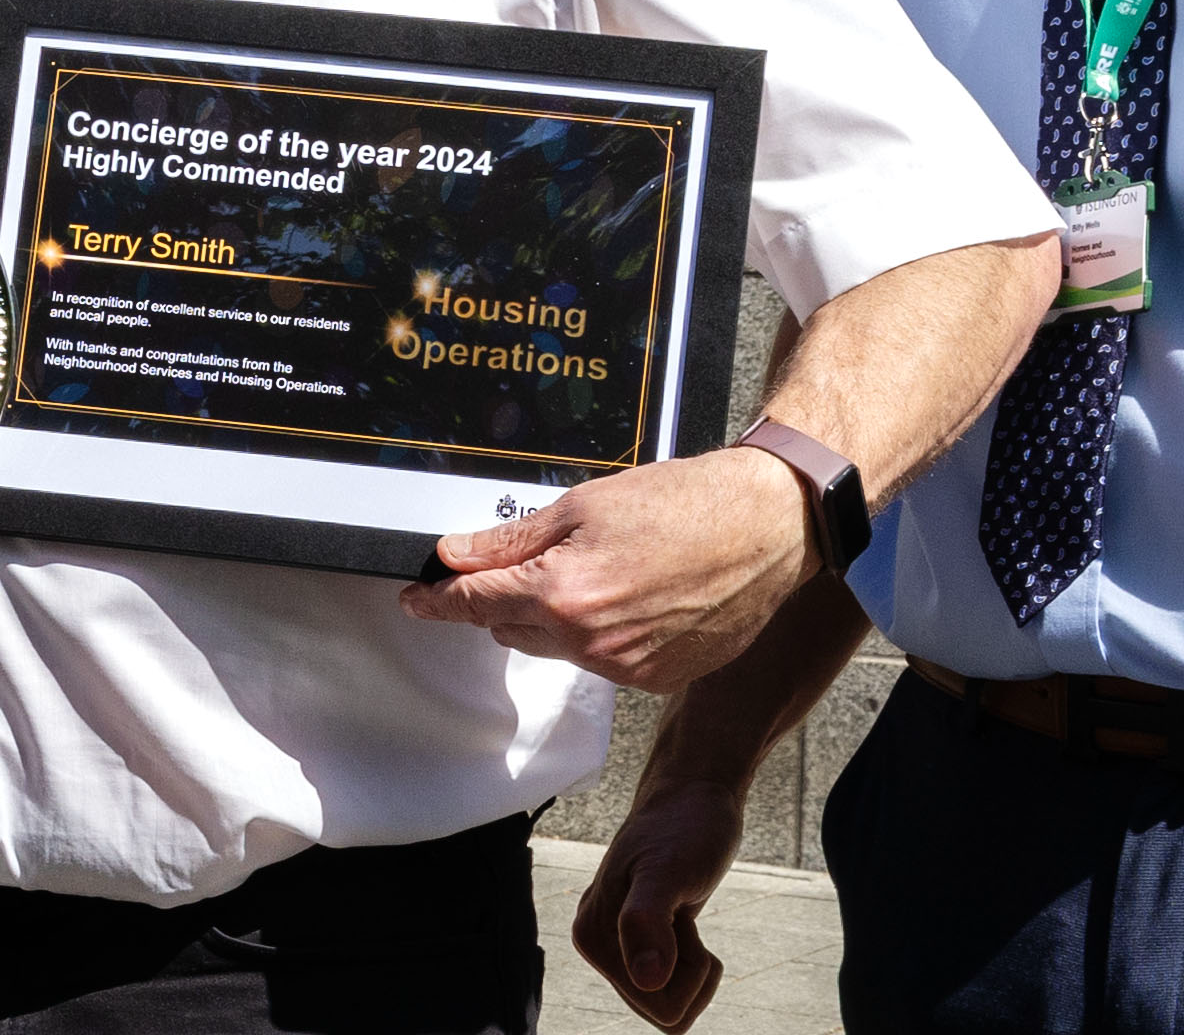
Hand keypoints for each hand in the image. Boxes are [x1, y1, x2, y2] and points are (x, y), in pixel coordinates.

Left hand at [397, 446, 810, 688]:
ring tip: (611, 569)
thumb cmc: (683, 504)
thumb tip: (455, 556)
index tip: (415, 600)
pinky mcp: (659, 679)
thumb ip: (512, 540)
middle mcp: (590, 642)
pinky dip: (605, 634)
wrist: (768, 526)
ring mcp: (628, 668)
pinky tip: (639, 596)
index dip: (438, 600)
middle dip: (510, 598)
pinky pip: (605, 661)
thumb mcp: (583, 506)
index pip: (474, 604)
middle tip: (544, 559)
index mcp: (562, 595)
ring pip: (558, 647)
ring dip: (560, 618)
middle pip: (511, 630)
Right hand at [571, 782, 741, 1029]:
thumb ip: (646, 923)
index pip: (659, 1005)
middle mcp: (597, 946)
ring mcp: (617, 945)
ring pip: (669, 1001)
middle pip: (663, 1010)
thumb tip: (646, 980)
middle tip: (684, 916)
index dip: (688, 970)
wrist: (693, 797)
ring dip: (692, 965)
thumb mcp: (669, 872)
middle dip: (690, 971)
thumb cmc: (685, 828)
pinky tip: (683, 921)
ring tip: (683, 916)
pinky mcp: (638, 941)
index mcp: (591, 938)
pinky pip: (671, 985)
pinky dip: (692, 959)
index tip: (681, 917)